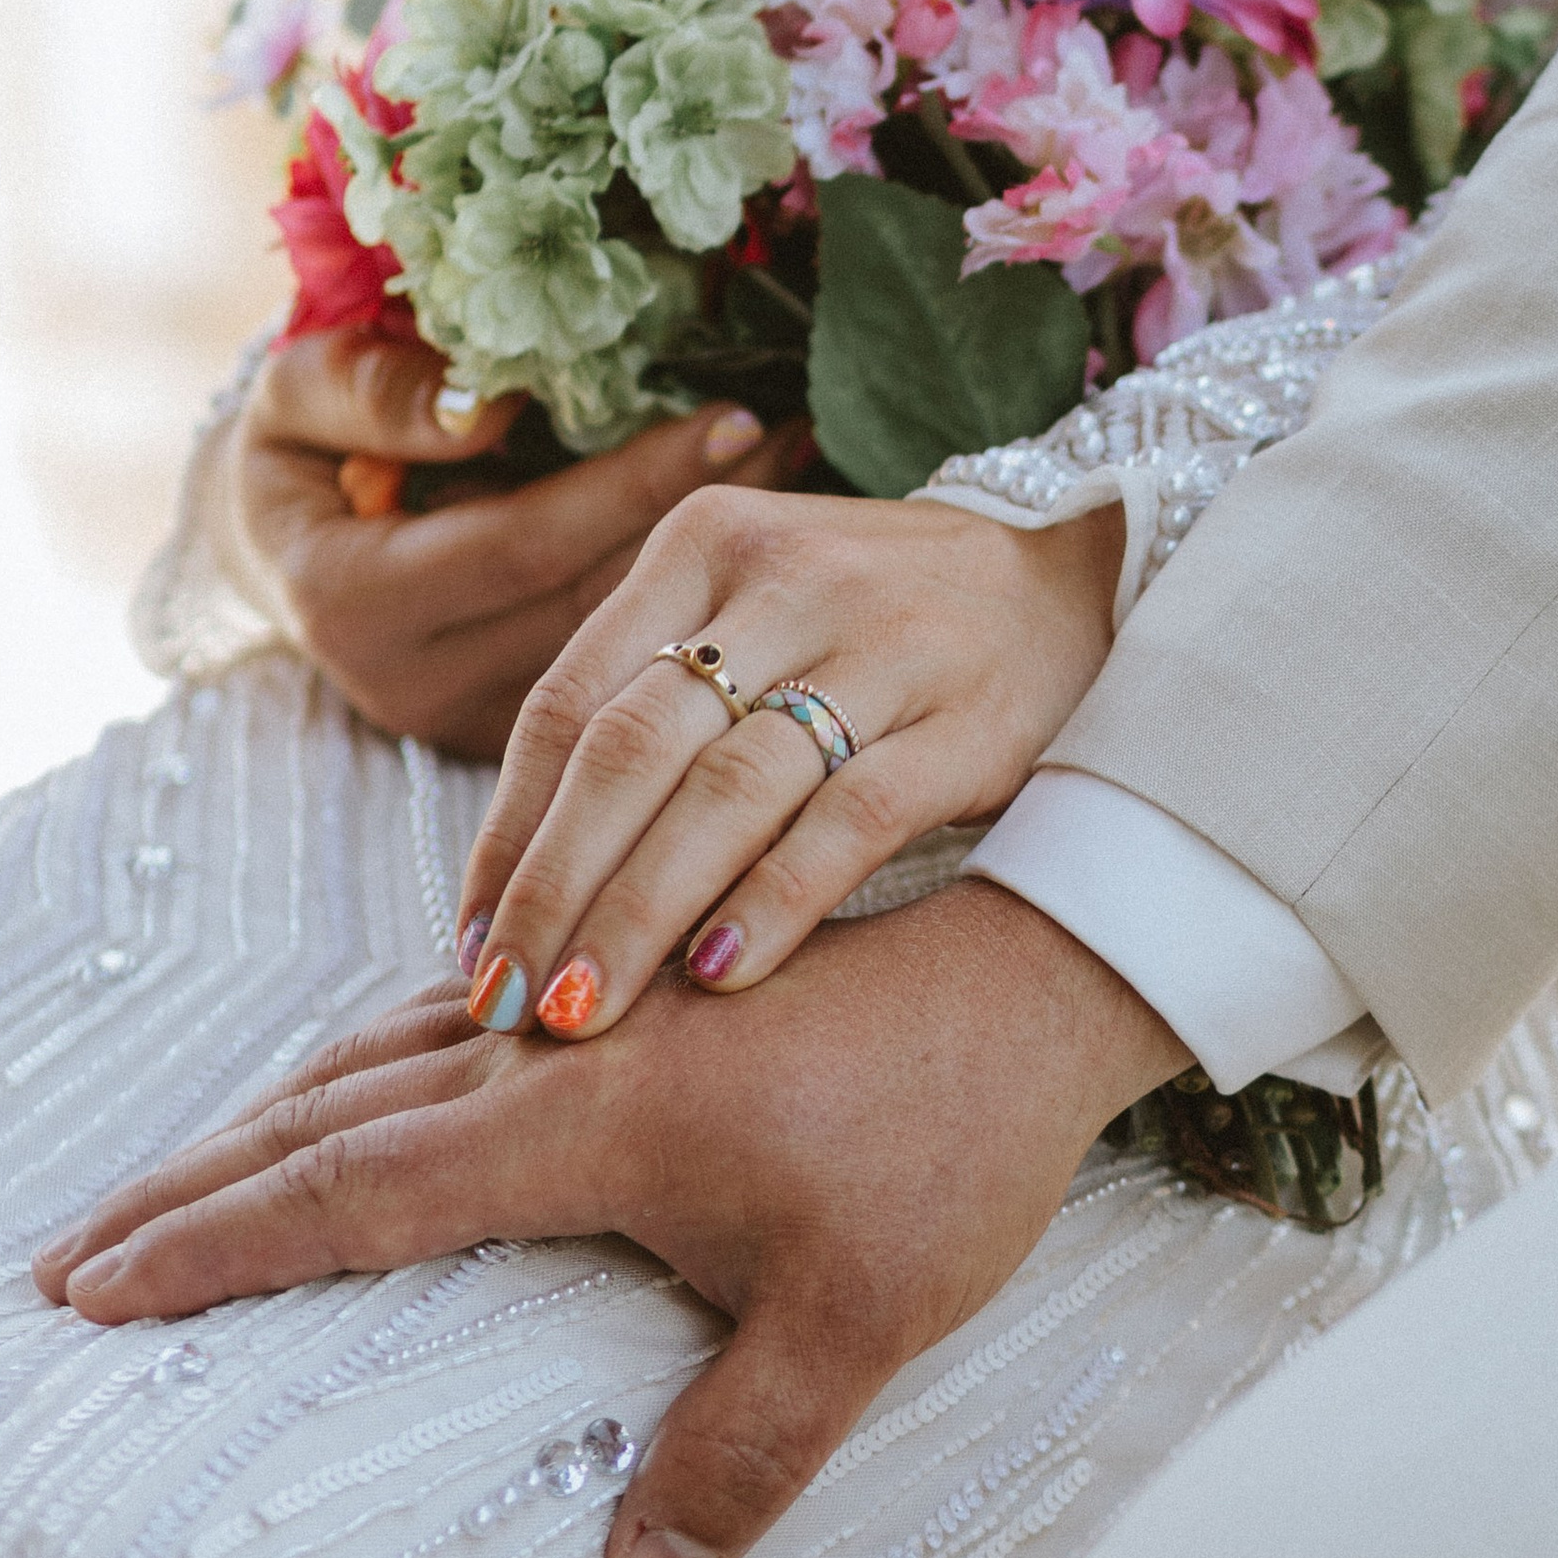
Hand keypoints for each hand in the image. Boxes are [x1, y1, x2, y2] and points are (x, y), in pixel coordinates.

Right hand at [31, 880, 1181, 1557]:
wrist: (1034, 973)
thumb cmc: (948, 1143)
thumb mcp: (863, 1322)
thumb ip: (744, 1455)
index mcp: (577, 1125)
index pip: (350, 1193)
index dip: (218, 1245)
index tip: (95, 1288)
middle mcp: (554, 1046)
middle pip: (323, 1119)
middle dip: (188, 1190)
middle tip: (65, 1258)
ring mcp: (585, 1004)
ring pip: (372, 1060)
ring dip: (256, 1124)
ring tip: (163, 1187)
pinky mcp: (625, 982)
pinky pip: (442, 1020)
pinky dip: (352, 1066)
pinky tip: (340, 1086)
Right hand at [208, 328, 803, 758]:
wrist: (281, 559)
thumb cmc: (301, 458)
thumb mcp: (299, 398)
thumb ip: (375, 394)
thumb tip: (492, 406)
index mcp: (357, 603)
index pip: (530, 546)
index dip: (638, 483)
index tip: (738, 415)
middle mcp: (412, 686)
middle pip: (597, 613)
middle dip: (708, 528)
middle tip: (802, 440)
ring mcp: (464, 730)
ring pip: (625, 662)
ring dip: (720, 575)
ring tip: (800, 480)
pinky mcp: (509, 750)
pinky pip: (623, 688)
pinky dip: (693, 618)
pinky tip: (757, 550)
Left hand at [450, 482, 1124, 1040]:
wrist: (1084, 579)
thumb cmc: (880, 624)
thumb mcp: (756, 611)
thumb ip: (653, 701)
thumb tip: (524, 875)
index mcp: (705, 543)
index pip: (569, 701)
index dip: (510, 831)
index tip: (474, 940)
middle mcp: (786, 577)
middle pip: (631, 751)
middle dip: (555, 892)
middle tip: (507, 1003)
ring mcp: (884, 643)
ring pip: (728, 792)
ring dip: (640, 916)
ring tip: (585, 1013)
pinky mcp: (969, 718)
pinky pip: (851, 820)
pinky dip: (775, 903)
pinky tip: (719, 978)